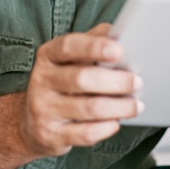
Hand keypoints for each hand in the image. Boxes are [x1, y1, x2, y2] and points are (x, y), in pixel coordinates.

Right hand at [20, 23, 143, 156]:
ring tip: (135, 105)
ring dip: (119, 106)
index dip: (94, 47)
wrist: (32, 124)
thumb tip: (120, 33)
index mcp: (48, 56)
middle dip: (116, 81)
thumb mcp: (70, 60)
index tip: (119, 50)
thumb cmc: (61, 85)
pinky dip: (107, 127)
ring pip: (89, 107)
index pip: (68, 46)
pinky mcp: (51, 135)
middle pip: (82, 78)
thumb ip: (92, 43)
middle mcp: (42, 80)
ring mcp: (44, 109)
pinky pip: (86, 133)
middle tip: (137, 82)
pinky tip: (116, 122)